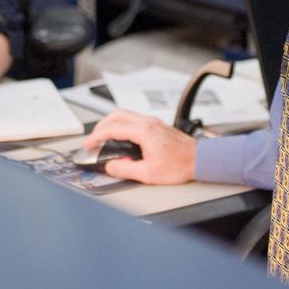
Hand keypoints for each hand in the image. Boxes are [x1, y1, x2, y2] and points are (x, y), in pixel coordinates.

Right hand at [81, 110, 197, 184]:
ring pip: (126, 115)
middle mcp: (148, 122)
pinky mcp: (157, 125)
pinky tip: (122, 136)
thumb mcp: (149, 173)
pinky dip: (122, 124)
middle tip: (94, 138)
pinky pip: (134, 119)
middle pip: (117, 115)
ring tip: (104, 137)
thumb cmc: (180, 164)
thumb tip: (111, 167)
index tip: (89, 144)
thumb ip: (126, 170)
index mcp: (143, 131)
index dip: (96, 136)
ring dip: (112, 123)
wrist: (200, 160)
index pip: (113, 129)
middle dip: (101, 125)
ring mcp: (153, 122)